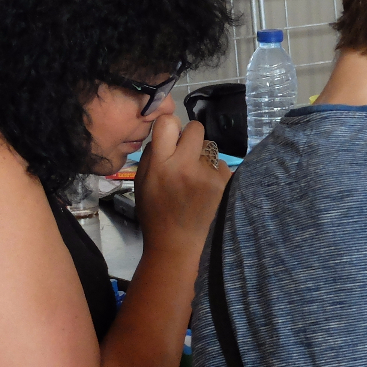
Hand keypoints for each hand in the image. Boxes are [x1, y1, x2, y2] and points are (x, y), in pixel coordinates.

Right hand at [134, 115, 229, 255]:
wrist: (178, 244)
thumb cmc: (156, 213)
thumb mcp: (141, 182)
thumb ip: (152, 154)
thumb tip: (167, 131)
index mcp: (160, 164)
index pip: (168, 122)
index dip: (171, 126)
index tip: (171, 136)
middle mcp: (185, 165)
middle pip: (196, 128)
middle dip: (191, 137)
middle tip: (187, 153)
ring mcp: (208, 174)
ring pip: (210, 148)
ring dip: (203, 157)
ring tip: (196, 179)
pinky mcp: (224, 182)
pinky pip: (221, 164)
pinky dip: (215, 172)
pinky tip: (207, 189)